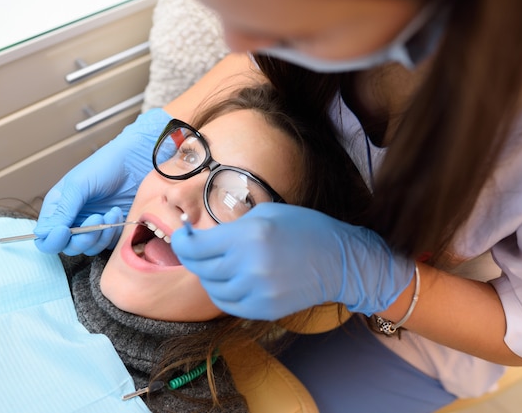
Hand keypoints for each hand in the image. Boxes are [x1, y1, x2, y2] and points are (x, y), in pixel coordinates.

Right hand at [34, 108, 171, 254]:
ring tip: (109, 213)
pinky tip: (117, 213)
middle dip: (81, 237)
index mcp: (58, 209)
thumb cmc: (104, 166)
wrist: (134, 162)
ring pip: (88, 248)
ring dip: (99, 235)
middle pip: (68, 247)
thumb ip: (62, 210)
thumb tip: (44, 233)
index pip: (46, 237)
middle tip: (96, 218)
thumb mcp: (78, 185)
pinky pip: (108, 244)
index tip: (65, 232)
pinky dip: (113, 233)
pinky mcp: (112, 230)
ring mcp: (93, 227)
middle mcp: (73, 221)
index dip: (53, 240)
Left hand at [171, 203, 414, 319]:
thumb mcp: (268, 213)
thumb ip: (233, 227)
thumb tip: (204, 238)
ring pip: (212, 288)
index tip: (181, 236)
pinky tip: (230, 279)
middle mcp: (250, 265)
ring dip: (208, 275)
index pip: (196, 247)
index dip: (181, 241)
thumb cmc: (306, 229)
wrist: (340, 261)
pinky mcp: (264, 309)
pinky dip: (222, 292)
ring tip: (218, 263)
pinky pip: (228, 304)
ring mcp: (258, 291)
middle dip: (191, 257)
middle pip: (200, 268)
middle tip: (193, 249)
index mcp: (250, 235)